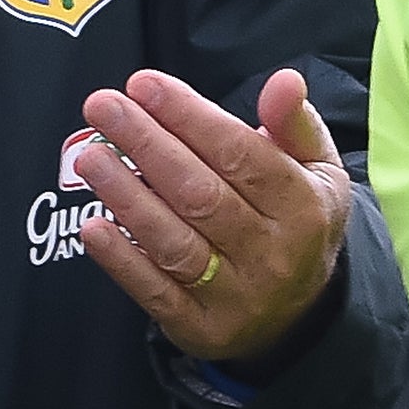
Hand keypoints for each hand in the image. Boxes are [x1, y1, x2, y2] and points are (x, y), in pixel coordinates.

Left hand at [76, 68, 351, 362]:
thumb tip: (284, 80)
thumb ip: (295, 121)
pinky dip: (122, 260)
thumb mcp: (317, 168)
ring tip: (91, 156)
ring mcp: (235, 295)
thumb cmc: (298, 221)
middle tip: (103, 107)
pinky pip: (155, 293)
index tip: (144, 84)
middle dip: (147, 144)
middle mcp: (271, 252)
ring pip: (174, 242)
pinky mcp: (201, 328)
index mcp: (301, 206)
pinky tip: (93, 227)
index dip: (189, 116)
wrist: (302, 315)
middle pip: (200, 193)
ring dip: (127, 197)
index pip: (239, 154)